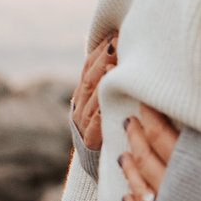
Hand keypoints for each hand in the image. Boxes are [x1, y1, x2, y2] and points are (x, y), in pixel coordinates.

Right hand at [72, 35, 116, 150]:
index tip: (114, 33)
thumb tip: (120, 45)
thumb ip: (110, 81)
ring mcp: (84, 126)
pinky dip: (101, 115)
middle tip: (118, 41)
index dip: (99, 51)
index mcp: (82, 96)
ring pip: (92, 100)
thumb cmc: (110, 129)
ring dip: (103, 82)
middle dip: (103, 59)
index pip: (88, 68)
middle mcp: (80, 109)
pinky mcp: (92, 145)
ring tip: (114, 65)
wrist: (100, 167)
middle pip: (90, 80)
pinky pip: (96, 128)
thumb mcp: (107, 104)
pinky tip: (108, 104)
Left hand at [120, 106, 179, 200]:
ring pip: (138, 186)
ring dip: (129, 167)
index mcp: (191, 167)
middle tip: (129, 121)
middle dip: (136, 136)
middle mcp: (174, 188)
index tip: (145, 103)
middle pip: (146, 157)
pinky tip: (126, 199)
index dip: (151, 118)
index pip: (162, 135)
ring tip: (123, 154)